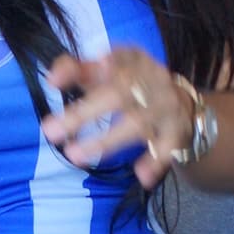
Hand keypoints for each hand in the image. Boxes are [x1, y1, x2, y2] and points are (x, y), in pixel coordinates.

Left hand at [41, 49, 197, 189]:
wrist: (184, 104)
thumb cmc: (133, 87)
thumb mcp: (107, 73)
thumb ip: (77, 70)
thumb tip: (51, 78)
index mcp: (133, 62)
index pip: (117, 57)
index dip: (97, 64)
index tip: (75, 73)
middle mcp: (151, 80)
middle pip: (118, 94)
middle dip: (83, 113)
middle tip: (49, 132)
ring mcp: (165, 106)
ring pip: (137, 124)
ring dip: (106, 141)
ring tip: (75, 156)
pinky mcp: (178, 130)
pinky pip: (168, 146)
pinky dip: (156, 160)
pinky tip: (142, 175)